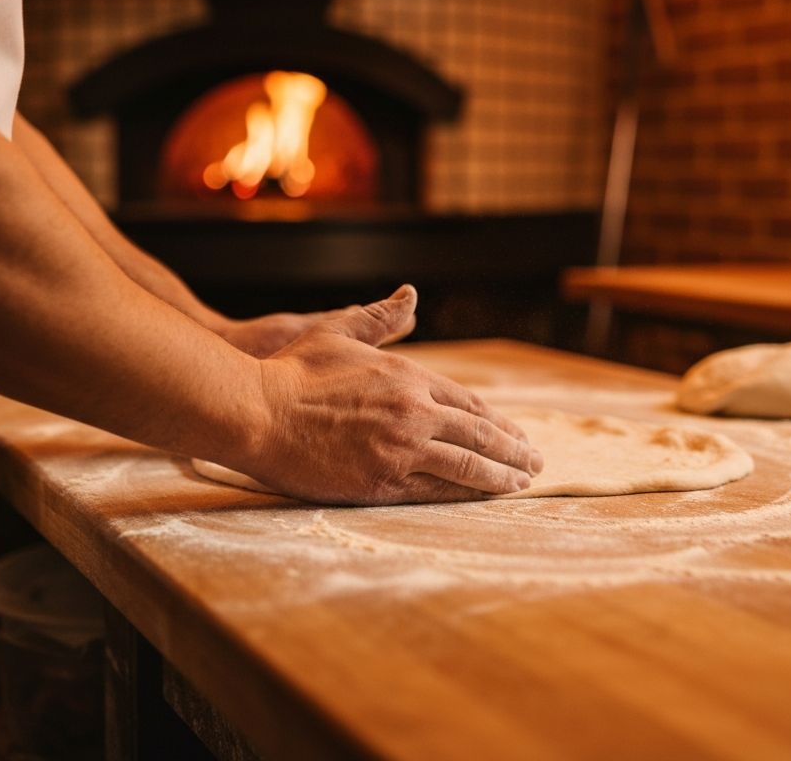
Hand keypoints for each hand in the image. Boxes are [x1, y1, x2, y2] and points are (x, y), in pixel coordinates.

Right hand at [247, 285, 542, 504]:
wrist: (256, 411)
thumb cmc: (293, 370)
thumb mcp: (339, 332)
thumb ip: (379, 318)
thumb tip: (410, 293)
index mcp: (408, 376)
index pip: (468, 403)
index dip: (496, 422)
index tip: (515, 433)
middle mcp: (413, 412)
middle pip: (478, 435)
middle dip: (512, 450)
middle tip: (534, 463)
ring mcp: (400, 449)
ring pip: (465, 466)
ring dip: (499, 476)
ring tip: (520, 483)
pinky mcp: (380, 481)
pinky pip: (433, 491)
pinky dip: (462, 495)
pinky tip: (479, 499)